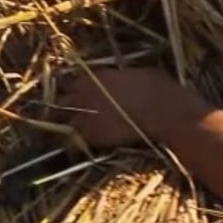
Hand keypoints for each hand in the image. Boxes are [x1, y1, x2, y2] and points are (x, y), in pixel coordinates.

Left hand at [47, 66, 181, 149]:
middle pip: (59, 102)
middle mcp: (83, 93)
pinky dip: (72, 147)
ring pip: (60, 123)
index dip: (70, 90)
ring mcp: (85, 115)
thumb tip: (123, 78)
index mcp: (93, 76)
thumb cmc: (157, 87)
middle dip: (60, 108)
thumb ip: (120, 76)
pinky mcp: (91, 135)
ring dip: (63, 128)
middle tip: (64, 116)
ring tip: (65, 135)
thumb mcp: (136, 72)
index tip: (73, 95)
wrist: (163, 110)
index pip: (68, 82)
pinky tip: (74, 151)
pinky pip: (72, 143)